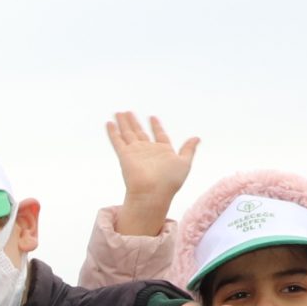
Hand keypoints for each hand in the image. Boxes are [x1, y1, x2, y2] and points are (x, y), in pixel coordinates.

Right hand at [104, 111, 197, 236]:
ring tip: (118, 112)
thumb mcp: (184, 163)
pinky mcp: (125, 155)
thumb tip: (197, 138)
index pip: (158, 135)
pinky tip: (109, 123)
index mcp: (163, 152)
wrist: (153, 193)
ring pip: (127, 134)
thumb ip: (188, 149)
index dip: (156, 126)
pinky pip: (117, 141)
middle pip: (139, 132)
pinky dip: (113, 132)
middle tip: (128, 112)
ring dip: (123, 123)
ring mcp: (135, 153)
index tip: (152, 117)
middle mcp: (148, 151)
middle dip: (134, 122)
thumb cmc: (170, 181)